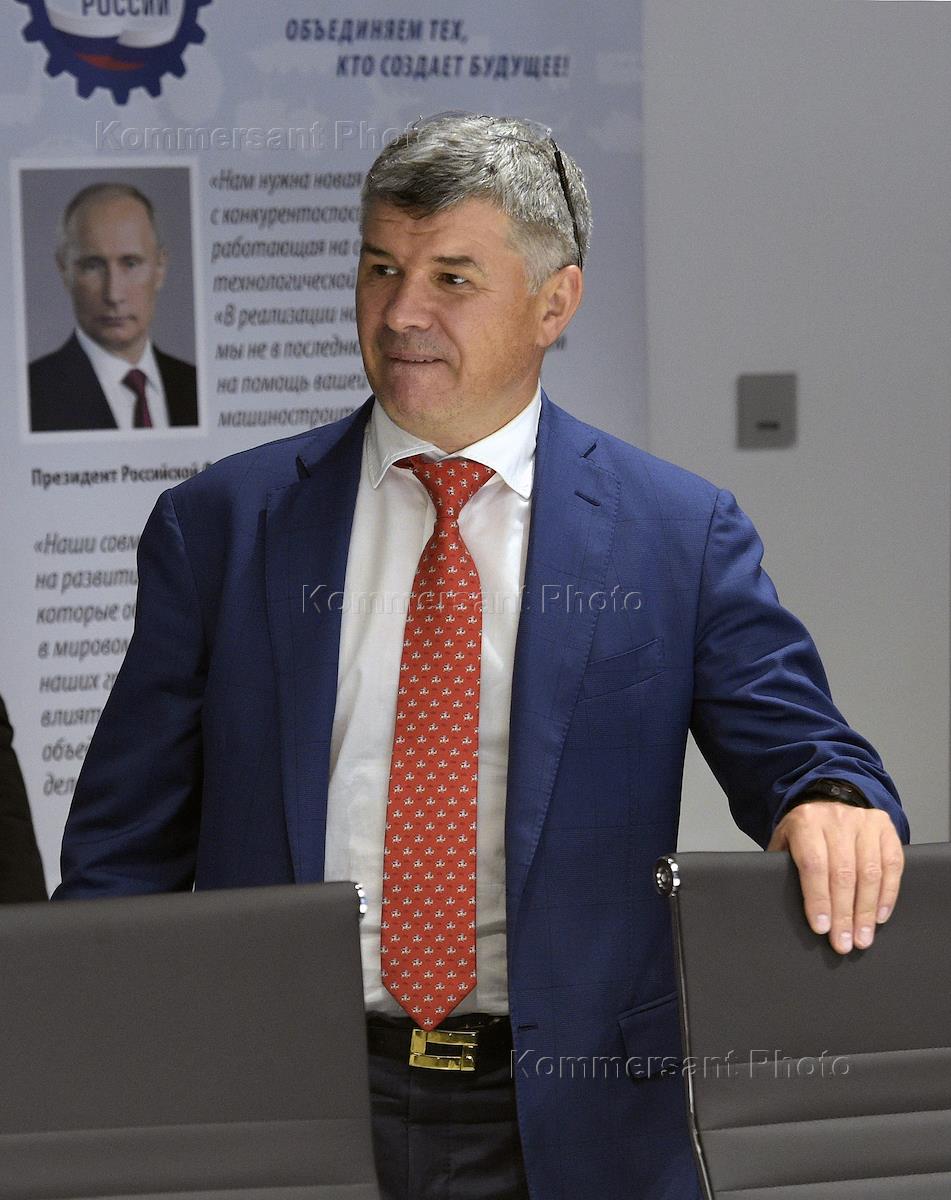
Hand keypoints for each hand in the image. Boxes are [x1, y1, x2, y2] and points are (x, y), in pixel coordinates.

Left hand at [767, 801, 903, 953]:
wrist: (826, 803)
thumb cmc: (803, 833)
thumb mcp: (785, 843)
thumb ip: (783, 868)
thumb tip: (784, 907)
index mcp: (806, 821)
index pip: (813, 864)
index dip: (818, 899)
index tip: (822, 928)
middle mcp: (836, 818)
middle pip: (843, 873)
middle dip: (844, 914)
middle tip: (844, 942)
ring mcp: (864, 821)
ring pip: (870, 872)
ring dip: (866, 910)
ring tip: (862, 937)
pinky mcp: (885, 827)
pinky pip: (892, 865)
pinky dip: (887, 895)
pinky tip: (879, 916)